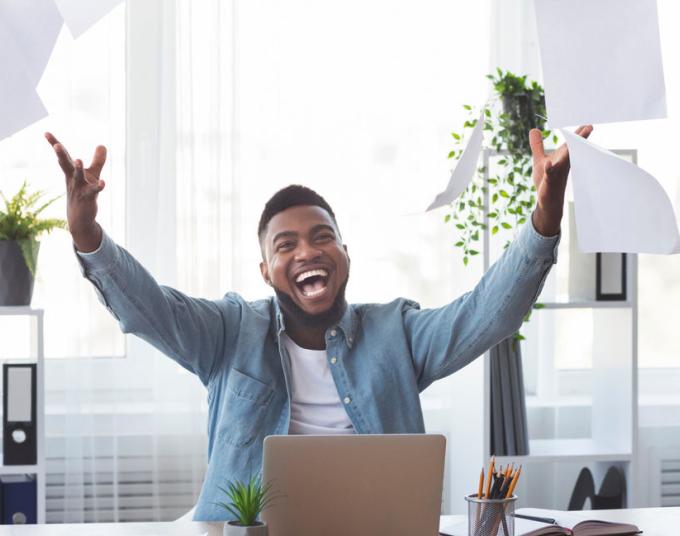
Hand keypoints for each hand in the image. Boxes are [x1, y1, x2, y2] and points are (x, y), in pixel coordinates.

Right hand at [45, 132, 106, 251]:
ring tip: (78, 160)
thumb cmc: (84, 192)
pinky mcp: (88, 198)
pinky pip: (92, 191)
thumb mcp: (92, 174)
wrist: (80, 217)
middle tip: (56, 145)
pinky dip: (98, 187)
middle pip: (66, 165)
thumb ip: (97, 160)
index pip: (63, 156)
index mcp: (71, 171)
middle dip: (61, 155)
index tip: (45, 132)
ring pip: (78, 177)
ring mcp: (79, 188)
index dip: (54, 144)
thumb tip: (102, 145)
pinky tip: (103, 183)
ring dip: (78, 169)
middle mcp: (73, 179)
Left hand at [528, 124, 592, 236]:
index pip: (571, 144)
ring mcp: (556, 174)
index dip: (578, 134)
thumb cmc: (545, 180)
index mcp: (561, 158)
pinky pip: (550, 175)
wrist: (546, 200)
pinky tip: (548, 163)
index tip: (588, 124)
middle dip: (579, 139)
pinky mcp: (549, 183)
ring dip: (568, 152)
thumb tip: (534, 130)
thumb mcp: (539, 159)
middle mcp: (562, 165)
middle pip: (571, 150)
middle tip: (589, 127)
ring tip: (573, 140)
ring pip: (564, 162)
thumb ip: (537, 145)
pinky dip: (549, 169)